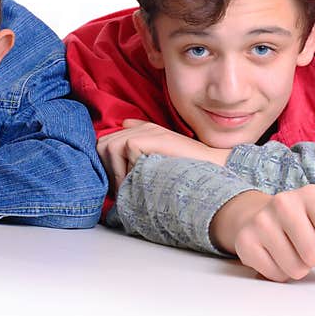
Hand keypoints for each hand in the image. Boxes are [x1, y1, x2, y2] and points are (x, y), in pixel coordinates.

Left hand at [97, 119, 230, 190]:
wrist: (212, 166)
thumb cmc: (188, 167)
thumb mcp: (161, 157)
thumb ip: (142, 150)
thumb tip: (122, 142)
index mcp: (142, 130)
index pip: (106, 141)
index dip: (107, 163)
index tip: (117, 183)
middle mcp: (141, 127)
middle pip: (102, 144)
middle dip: (107, 168)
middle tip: (121, 188)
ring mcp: (144, 130)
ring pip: (108, 148)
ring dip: (115, 171)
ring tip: (129, 187)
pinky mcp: (146, 137)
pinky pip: (122, 151)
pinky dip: (126, 169)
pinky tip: (139, 180)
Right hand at [210, 184, 314, 281]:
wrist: (258, 215)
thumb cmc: (305, 222)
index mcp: (312, 194)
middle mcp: (284, 202)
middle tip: (313, 250)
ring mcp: (261, 221)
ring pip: (296, 269)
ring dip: (300, 268)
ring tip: (293, 251)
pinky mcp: (245, 240)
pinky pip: (275, 275)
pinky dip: (280, 272)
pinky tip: (276, 255)